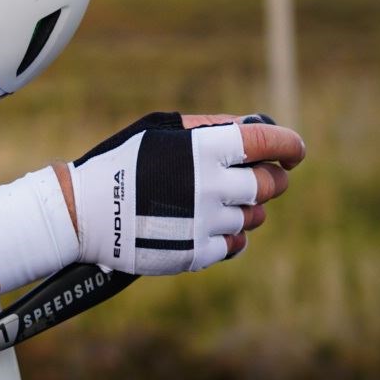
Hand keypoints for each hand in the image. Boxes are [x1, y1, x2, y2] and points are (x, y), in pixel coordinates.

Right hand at [66, 112, 304, 273]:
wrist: (84, 212)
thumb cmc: (121, 163)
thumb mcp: (159, 131)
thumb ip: (207, 127)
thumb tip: (250, 128)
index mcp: (204, 149)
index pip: (267, 142)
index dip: (289, 145)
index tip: (294, 151)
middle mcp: (212, 185)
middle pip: (269, 183)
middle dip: (272, 177)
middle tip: (262, 175)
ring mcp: (207, 222)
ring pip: (254, 216)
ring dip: (247, 206)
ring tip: (220, 201)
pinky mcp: (198, 252)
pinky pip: (235, 244)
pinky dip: (231, 234)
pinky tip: (213, 224)